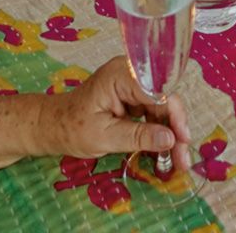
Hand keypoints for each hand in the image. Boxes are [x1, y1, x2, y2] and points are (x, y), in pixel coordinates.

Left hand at [44, 59, 189, 168]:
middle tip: (182, 159)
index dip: (174, 115)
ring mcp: (132, 86)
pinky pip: (153, 114)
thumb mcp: (104, 137)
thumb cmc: (71, 129)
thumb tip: (170, 140)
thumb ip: (138, 137)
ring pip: (162, 109)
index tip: (182, 139)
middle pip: (164, 99)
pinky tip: (166, 152)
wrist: (53, 126)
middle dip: (175, 129)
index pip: (158, 91)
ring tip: (178, 161)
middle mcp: (130, 75)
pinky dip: (160, 133)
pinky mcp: (133, 98)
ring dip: (171, 134)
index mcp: (120, 76)